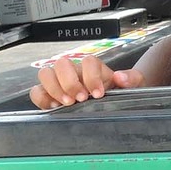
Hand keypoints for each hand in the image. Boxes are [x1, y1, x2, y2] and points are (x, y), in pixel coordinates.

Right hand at [29, 56, 144, 109]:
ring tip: (68, 103)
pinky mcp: (49, 95)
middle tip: (81, 99)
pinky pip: (37, 92)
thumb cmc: (120, 91)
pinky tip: (54, 108)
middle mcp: (74, 71)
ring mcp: (59, 82)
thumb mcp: (133, 84)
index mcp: (93, 67)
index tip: (98, 93)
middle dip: (70, 82)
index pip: (87, 61)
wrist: (114, 101)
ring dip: (55, 88)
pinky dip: (42, 98)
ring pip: (46, 74)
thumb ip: (131, 78)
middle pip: (62, 63)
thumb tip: (121, 77)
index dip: (91, 77)